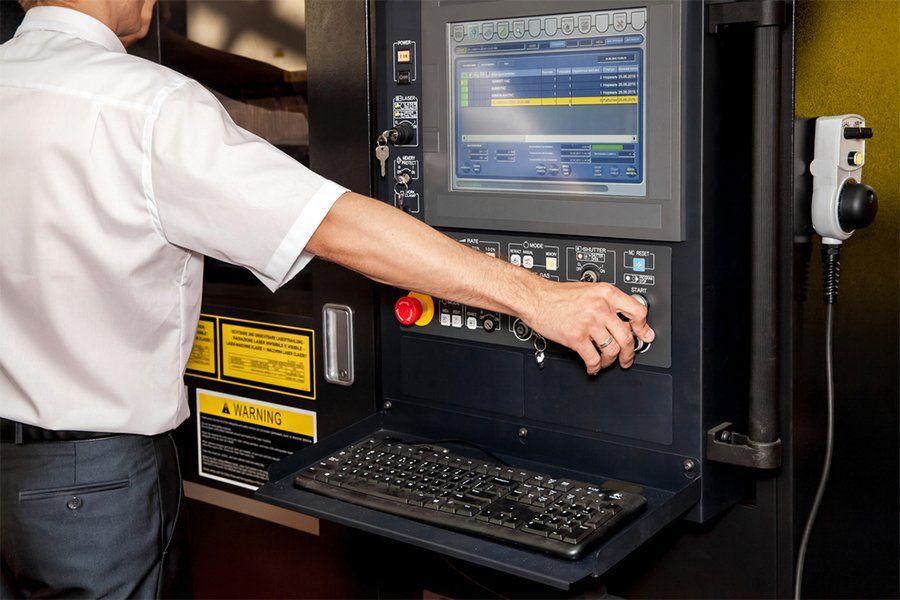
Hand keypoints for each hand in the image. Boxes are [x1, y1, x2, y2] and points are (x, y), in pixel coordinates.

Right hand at [523, 280, 654, 373]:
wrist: (535, 298)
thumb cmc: (557, 294)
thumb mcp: (589, 290)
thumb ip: (607, 302)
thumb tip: (622, 318)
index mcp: (606, 293)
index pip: (637, 311)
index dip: (643, 327)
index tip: (644, 336)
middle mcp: (600, 307)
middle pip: (626, 337)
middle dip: (629, 353)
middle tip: (627, 358)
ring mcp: (589, 323)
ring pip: (611, 350)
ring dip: (610, 361)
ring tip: (605, 362)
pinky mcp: (576, 337)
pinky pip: (593, 358)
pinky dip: (595, 367)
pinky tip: (592, 367)